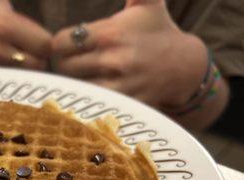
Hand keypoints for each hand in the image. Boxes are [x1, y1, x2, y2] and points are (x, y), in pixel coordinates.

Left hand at [51, 0, 207, 108]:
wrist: (185, 65)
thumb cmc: (157, 31)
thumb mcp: (147, 3)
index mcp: (111, 34)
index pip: (62, 42)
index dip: (58, 45)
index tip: (64, 46)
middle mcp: (114, 60)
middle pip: (64, 68)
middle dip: (62, 65)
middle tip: (68, 65)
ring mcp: (120, 85)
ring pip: (77, 89)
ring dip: (74, 85)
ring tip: (78, 79)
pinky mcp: (124, 105)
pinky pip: (94, 105)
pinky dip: (89, 101)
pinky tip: (91, 94)